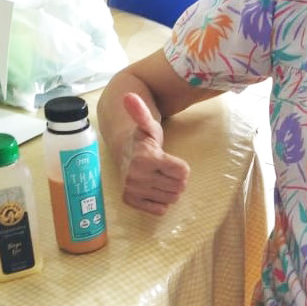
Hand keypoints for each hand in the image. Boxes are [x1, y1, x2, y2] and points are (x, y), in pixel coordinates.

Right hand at [119, 92, 189, 214]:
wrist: (122, 151)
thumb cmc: (141, 138)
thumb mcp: (147, 125)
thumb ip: (142, 112)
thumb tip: (129, 95)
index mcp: (146, 158)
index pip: (183, 172)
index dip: (181, 166)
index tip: (171, 159)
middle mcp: (137, 176)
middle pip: (179, 187)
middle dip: (176, 178)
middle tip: (165, 169)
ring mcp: (133, 190)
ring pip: (171, 199)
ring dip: (169, 189)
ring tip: (159, 177)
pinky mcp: (130, 201)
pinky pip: (159, 210)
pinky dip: (160, 201)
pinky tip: (153, 189)